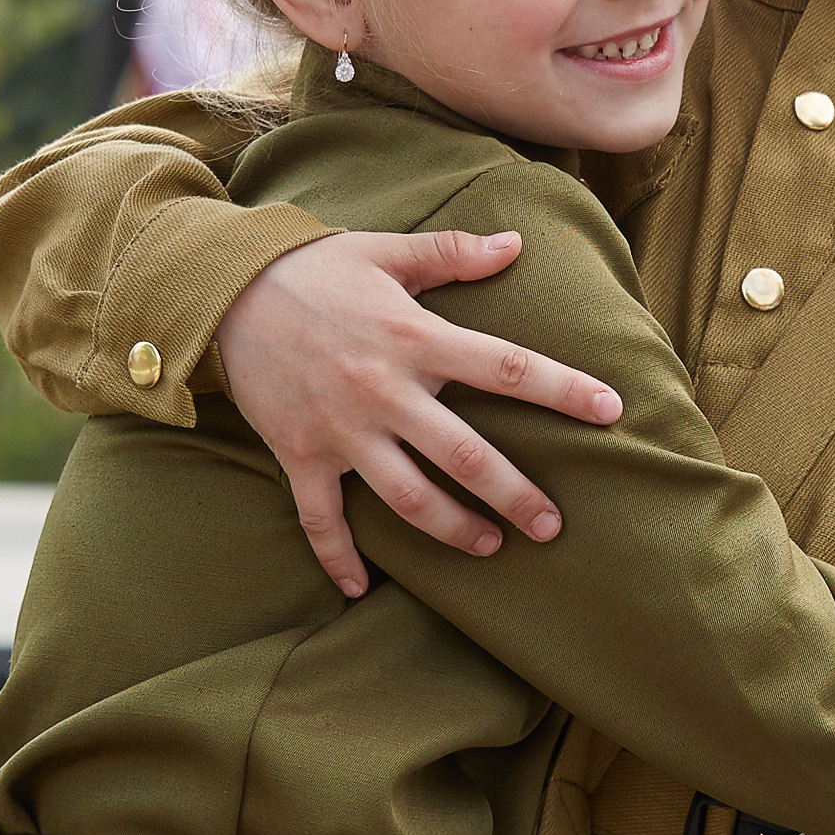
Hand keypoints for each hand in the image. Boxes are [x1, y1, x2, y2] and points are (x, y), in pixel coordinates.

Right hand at [215, 230, 623, 598]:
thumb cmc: (313, 268)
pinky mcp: (299, 454)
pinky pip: (321, 518)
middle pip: (464, 455)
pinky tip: (360, 589)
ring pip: (406, 498)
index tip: (611, 411)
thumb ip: (452, 255)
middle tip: (552, 527)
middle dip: (514, 496)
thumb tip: (516, 244)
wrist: (223, 291)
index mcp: (415, 336)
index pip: (506, 367)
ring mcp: (341, 430)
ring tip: (487, 549)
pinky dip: (338, 558)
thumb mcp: (386, 250)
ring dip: (451, 530)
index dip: (562, 390)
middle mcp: (383, 390)